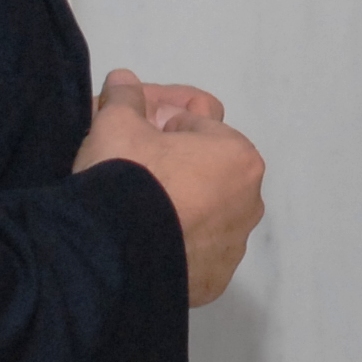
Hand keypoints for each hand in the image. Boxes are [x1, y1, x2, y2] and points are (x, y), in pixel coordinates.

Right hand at [74, 68, 265, 306]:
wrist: (112, 255)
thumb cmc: (128, 177)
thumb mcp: (116, 124)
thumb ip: (124, 98)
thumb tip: (123, 80)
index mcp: (239, 156)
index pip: (197, 123)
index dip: (159, 119)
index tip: (131, 127)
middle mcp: (249, 202)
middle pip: (205, 169)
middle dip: (172, 162)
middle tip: (128, 165)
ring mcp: (233, 246)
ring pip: (202, 213)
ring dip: (175, 204)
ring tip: (131, 206)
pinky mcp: (212, 281)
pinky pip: (193, 252)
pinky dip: (173, 242)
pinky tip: (140, 237)